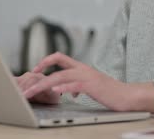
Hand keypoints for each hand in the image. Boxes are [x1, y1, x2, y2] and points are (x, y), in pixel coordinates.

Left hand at [22, 52, 153, 112]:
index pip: (59, 57)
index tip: (33, 70)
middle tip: (26, 85)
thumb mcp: (89, 87)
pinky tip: (54, 91)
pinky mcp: (92, 86)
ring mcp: (87, 76)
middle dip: (38, 74)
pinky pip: (75, 85)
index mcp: (80, 68)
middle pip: (56, 65)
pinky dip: (63, 87)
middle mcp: (82, 69)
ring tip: (32, 91)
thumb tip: (66, 90)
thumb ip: (76, 86)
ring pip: (60, 76)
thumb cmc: (109, 93)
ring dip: (43, 84)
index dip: (45, 61)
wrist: (128, 96)